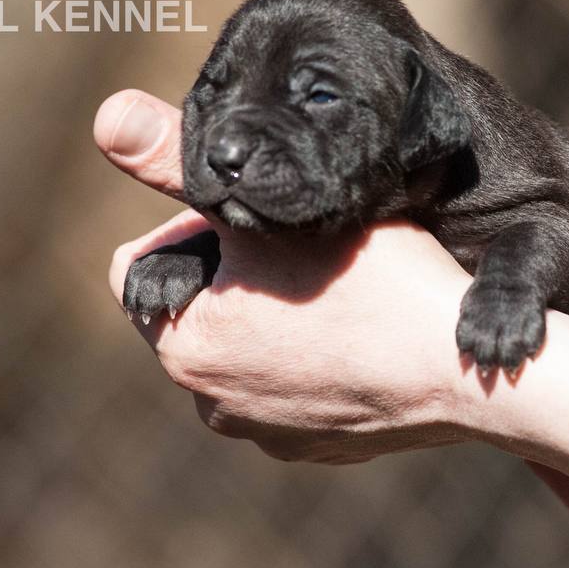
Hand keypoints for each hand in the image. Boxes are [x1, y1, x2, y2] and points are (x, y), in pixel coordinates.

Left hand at [98, 90, 474, 463]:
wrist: (462, 367)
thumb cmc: (372, 281)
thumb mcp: (272, 207)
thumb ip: (183, 164)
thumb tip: (107, 118)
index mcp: (182, 348)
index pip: (146, 266)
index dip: (195, 226)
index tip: (260, 214)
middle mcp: (212, 405)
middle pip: (200, 308)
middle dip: (238, 275)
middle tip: (307, 245)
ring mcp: (268, 435)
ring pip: (251, 350)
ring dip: (277, 320)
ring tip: (341, 292)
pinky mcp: (318, 448)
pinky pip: (298, 390)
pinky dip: (317, 363)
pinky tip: (363, 338)